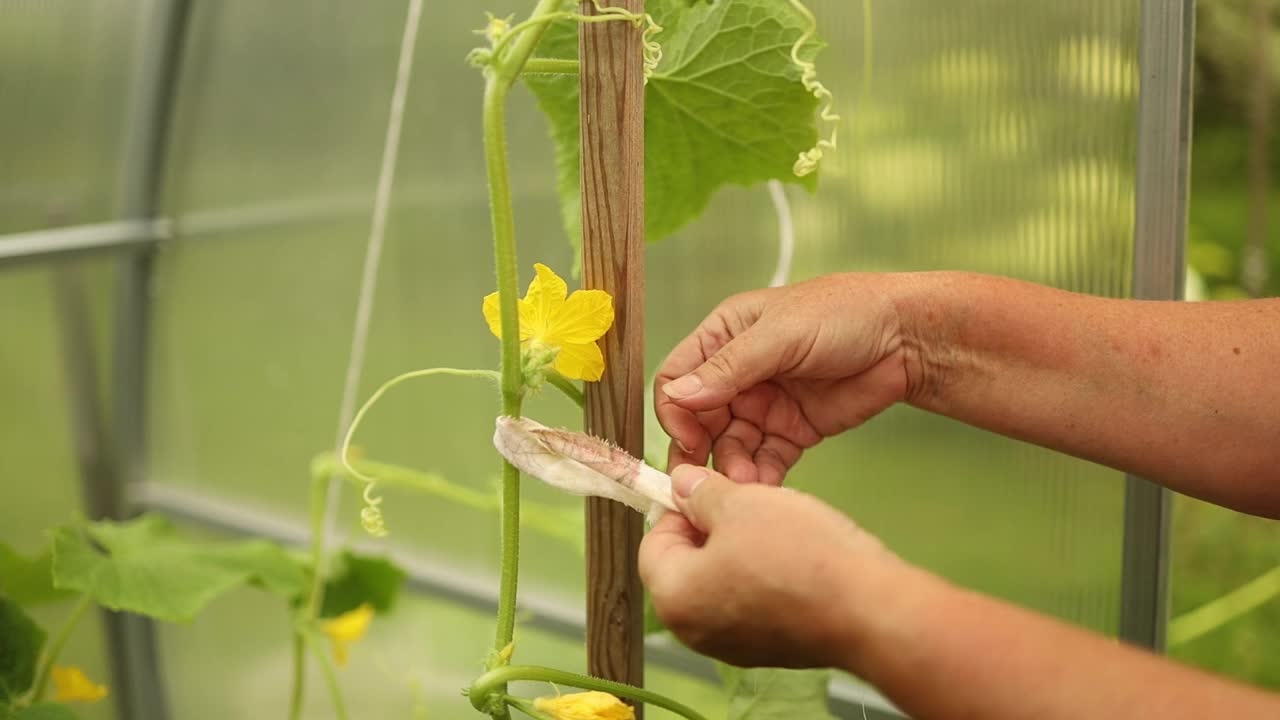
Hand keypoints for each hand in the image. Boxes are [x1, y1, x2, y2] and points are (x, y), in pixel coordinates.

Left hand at [639, 465, 901, 668]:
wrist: (868, 609)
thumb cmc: (798, 554)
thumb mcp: (742, 503)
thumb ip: (701, 493)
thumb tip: (680, 483)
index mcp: (674, 598)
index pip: (654, 541)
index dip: (680, 507)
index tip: (710, 488)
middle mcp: (693, 631)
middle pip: (685, 565)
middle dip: (711, 529)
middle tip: (745, 503)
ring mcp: (731, 646)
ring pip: (720, 582)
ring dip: (738, 549)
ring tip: (773, 525)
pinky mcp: (767, 650)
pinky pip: (749, 602)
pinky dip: (761, 576)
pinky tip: (793, 555)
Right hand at [656, 273, 908, 484]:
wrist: (908, 339)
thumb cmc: (846, 313)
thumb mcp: (781, 333)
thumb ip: (730, 367)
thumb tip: (679, 395)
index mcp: (724, 336)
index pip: (678, 378)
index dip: (676, 410)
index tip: (688, 437)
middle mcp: (737, 373)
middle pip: (699, 420)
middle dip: (701, 451)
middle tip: (707, 481)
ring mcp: (765, 404)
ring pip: (730, 446)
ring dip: (732, 468)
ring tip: (746, 485)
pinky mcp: (792, 431)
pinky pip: (765, 460)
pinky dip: (761, 477)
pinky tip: (765, 490)